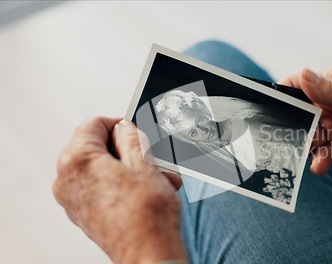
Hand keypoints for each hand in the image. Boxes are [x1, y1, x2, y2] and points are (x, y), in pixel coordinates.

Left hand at [53, 117, 186, 263]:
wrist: (148, 253)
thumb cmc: (146, 214)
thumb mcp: (144, 162)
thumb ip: (130, 136)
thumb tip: (124, 128)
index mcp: (76, 160)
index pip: (93, 124)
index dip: (119, 123)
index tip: (136, 130)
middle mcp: (66, 179)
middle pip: (96, 147)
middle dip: (129, 150)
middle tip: (154, 157)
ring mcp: (72, 199)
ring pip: (102, 168)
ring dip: (131, 168)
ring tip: (159, 177)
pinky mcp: (82, 213)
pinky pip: (100, 186)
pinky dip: (122, 183)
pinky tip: (147, 190)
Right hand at [281, 68, 331, 180]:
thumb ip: (330, 90)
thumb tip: (302, 73)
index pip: (301, 86)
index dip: (284, 93)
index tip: (270, 103)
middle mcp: (329, 108)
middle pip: (299, 116)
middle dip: (292, 125)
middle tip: (284, 133)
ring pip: (308, 138)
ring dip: (306, 145)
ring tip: (310, 148)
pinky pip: (321, 157)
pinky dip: (319, 162)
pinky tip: (320, 164)